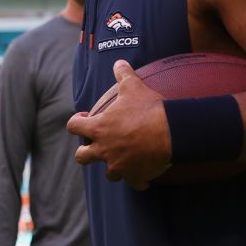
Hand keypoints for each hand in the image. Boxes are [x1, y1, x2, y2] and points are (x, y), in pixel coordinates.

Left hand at [67, 59, 172, 189]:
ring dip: (113, 167)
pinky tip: (144, 176)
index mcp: (98, 128)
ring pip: (108, 173)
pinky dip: (138, 180)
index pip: (73, 127)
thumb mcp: (134, 87)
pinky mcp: (135, 176)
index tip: (84, 120)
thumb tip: (119, 62)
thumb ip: (123, 74)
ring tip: (123, 160)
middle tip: (96, 145)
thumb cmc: (149, 109)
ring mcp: (118, 166)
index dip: (76, 122)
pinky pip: (134, 183)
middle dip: (86, 153)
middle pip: (82, 157)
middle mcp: (104, 150)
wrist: (171, 131)